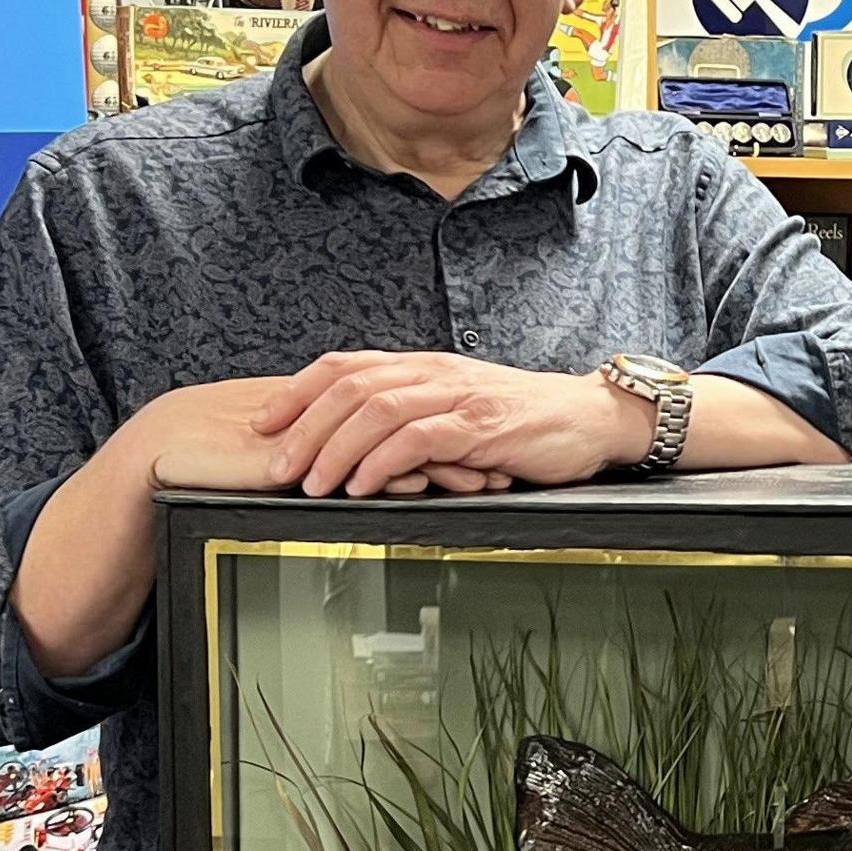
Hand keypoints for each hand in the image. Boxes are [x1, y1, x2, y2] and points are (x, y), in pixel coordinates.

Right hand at [109, 376, 504, 499]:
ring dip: (439, 461)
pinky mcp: (301, 454)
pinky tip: (429, 486)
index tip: (482, 440)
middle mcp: (331, 415)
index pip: (399, 412)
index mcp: (331, 411)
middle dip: (456, 440)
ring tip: (481, 477)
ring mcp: (320, 432)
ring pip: (392, 441)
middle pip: (408, 422)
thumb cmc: (212, 456)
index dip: (441, 424)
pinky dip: (397, 474)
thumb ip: (318, 453)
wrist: (166, 452)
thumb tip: (357, 468)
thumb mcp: (279, 454)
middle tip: (503, 457)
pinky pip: (358, 464)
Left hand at [248, 352, 647, 498]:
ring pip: (377, 410)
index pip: (345, 366)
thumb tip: (356, 448)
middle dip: (304, 426)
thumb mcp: (458, 412)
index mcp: (423, 367)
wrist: (590, 417)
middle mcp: (434, 373)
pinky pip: (419, 438)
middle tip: (274, 465)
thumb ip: (413, 420)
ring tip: (310, 484)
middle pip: (350, 386)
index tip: (261, 424)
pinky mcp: (481, 425)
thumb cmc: (523, 423)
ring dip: (335, 448)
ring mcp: (457, 396)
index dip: (296, 392)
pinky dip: (383, 462)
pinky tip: (363, 484)